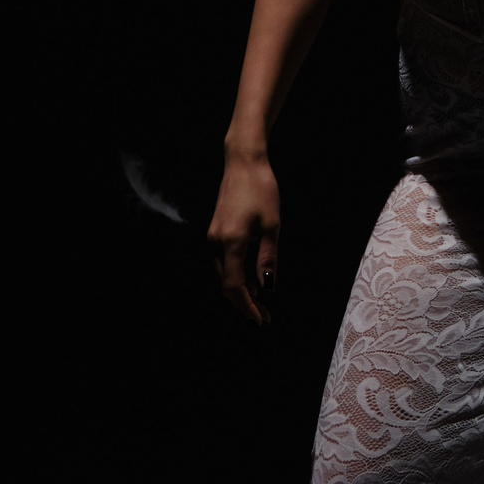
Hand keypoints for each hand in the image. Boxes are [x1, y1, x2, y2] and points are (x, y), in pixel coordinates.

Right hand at [207, 150, 279, 327]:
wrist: (243, 162)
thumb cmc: (261, 189)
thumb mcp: (271, 225)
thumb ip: (267, 258)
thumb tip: (268, 288)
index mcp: (230, 243)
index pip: (234, 287)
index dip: (246, 307)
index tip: (260, 321)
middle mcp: (215, 243)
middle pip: (226, 285)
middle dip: (244, 304)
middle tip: (265, 317)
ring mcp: (212, 236)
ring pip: (223, 275)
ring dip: (240, 291)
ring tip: (260, 303)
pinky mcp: (215, 231)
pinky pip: (223, 263)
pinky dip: (235, 276)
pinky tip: (250, 280)